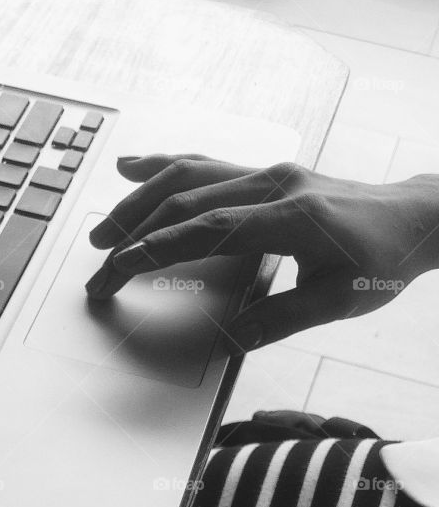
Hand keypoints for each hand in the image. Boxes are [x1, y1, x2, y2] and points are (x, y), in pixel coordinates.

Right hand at [85, 154, 438, 349]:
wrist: (413, 219)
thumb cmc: (380, 259)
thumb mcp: (338, 301)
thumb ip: (280, 320)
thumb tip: (228, 343)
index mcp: (289, 215)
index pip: (205, 229)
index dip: (155, 249)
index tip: (117, 273)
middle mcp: (272, 184)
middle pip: (185, 200)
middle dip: (133, 235)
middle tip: (98, 269)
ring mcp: (267, 173)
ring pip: (189, 176)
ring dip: (139, 201)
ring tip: (102, 230)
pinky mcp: (264, 173)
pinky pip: (206, 163)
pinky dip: (165, 166)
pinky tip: (133, 166)